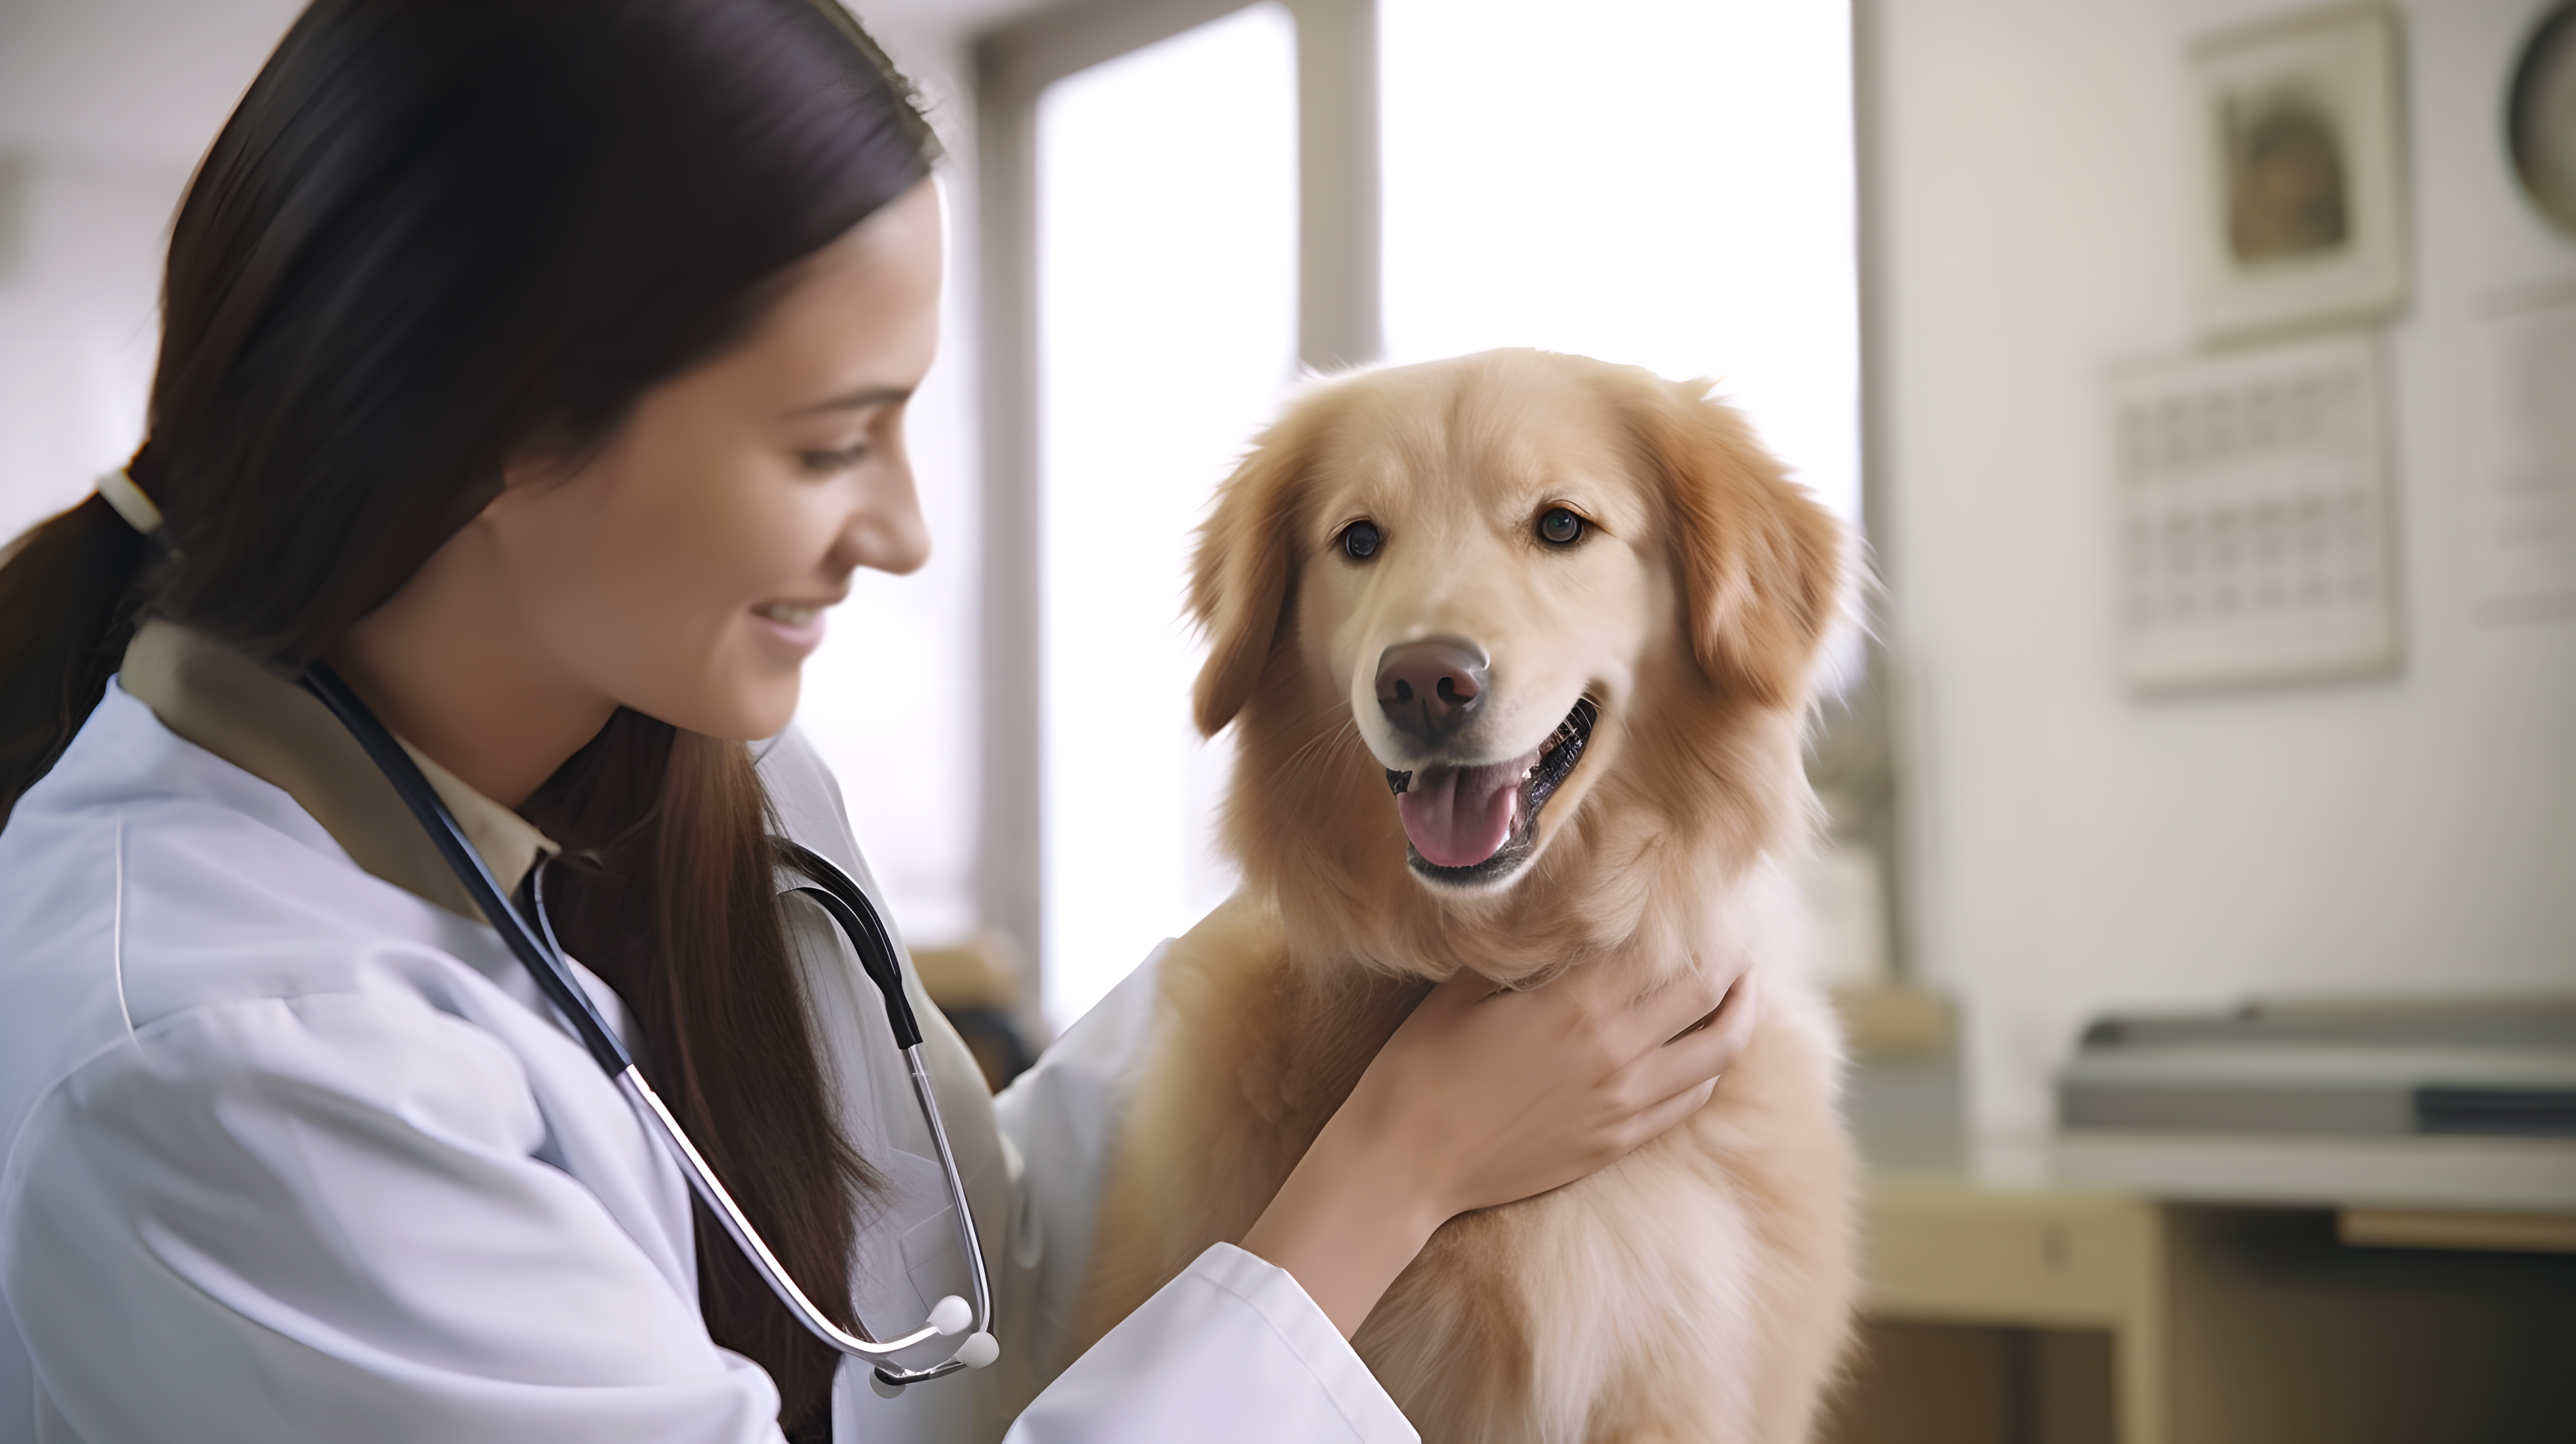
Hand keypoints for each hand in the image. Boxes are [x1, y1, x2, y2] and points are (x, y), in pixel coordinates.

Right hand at [1240, 953, 1760, 1334]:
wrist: (1406, 1164)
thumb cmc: (1421, 1071)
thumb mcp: (1461, 991)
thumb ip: (1521, 956)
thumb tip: (1556, 919)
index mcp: (1576, 1005)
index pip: (1663, 947)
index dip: (1689, 916)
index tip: (1699, 896)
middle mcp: (1615, 1053)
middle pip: (1706, 990)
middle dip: (1729, 956)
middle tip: (1736, 932)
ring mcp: (1623, 1104)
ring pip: (1717, 1052)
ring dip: (1738, 1011)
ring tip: (1742, 986)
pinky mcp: (1617, 1141)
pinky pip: (1690, 1099)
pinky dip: (1710, 1067)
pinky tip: (1704, 1049)